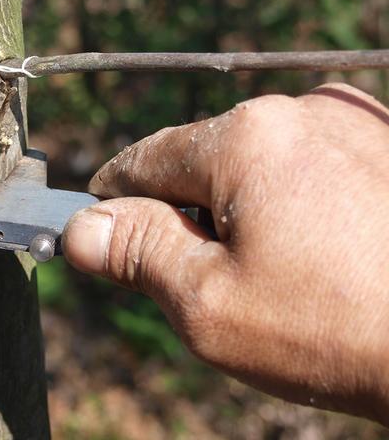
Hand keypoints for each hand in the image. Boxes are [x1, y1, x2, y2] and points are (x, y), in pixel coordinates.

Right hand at [62, 83, 388, 423]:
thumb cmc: (337, 330)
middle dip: (189, 216)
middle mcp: (301, 110)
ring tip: (280, 275)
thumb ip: (138, 254)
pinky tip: (323, 256)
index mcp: (246, 137)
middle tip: (210, 282)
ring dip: (245, 210)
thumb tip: (82, 227)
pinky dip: (296, 203)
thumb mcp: (210, 303)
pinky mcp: (387, 145)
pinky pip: (310, 166)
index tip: (105, 237)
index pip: (142, 161)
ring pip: (258, 164)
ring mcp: (354, 121)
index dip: (114, 203)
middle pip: (201, 161)